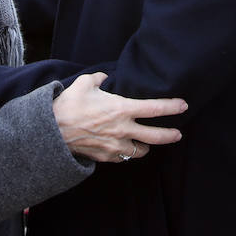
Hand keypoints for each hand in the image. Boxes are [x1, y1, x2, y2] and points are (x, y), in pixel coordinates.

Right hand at [52, 72, 186, 163]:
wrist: (51, 132)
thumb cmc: (68, 105)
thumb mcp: (84, 83)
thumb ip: (99, 78)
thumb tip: (104, 77)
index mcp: (121, 109)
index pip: (154, 108)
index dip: (172, 106)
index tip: (183, 105)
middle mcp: (123, 129)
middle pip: (155, 136)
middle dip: (170, 135)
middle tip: (178, 134)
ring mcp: (115, 146)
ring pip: (140, 151)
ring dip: (145, 147)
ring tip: (146, 144)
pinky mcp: (105, 157)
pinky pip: (122, 158)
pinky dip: (125, 154)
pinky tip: (123, 149)